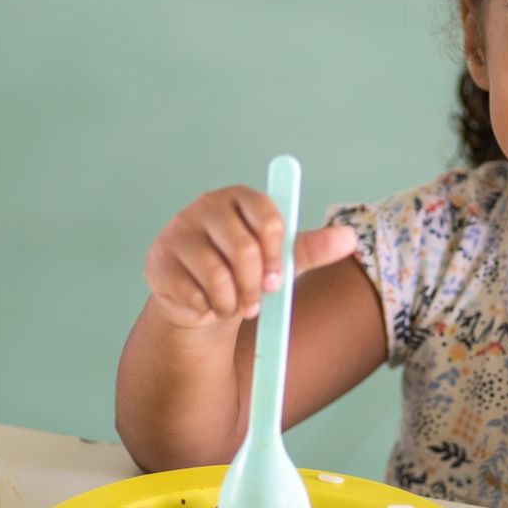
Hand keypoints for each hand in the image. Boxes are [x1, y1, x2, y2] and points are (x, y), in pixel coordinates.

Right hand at [144, 185, 356, 327]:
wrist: (199, 299)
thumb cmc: (243, 272)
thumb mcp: (279, 260)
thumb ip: (310, 248)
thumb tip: (349, 238)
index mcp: (238, 198)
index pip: (268, 217)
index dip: (278, 254)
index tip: (278, 277)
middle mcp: (205, 207)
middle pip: (243, 249)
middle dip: (255, 286)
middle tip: (256, 303)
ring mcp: (177, 232)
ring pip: (216, 275)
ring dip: (232, 302)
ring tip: (233, 306)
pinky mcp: (158, 261)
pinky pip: (192, 293)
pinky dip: (206, 309)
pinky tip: (205, 305)